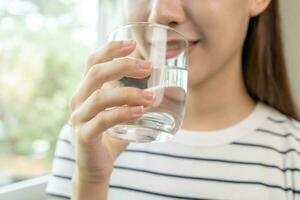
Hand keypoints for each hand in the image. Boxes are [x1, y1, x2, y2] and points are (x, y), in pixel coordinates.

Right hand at [70, 40, 153, 182]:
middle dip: (123, 66)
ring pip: (100, 97)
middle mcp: (78, 101)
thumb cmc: (110, 137)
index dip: (110, 49)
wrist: (95, 167)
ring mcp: (79, 119)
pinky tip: (139, 111)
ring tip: (151, 96)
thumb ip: (129, 99)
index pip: (93, 62)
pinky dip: (122, 113)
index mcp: (85, 91)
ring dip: (128, 93)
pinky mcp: (85, 136)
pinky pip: (103, 120)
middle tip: (148, 67)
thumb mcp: (118, 112)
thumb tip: (158, 87)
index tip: (132, 44)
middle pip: (95, 73)